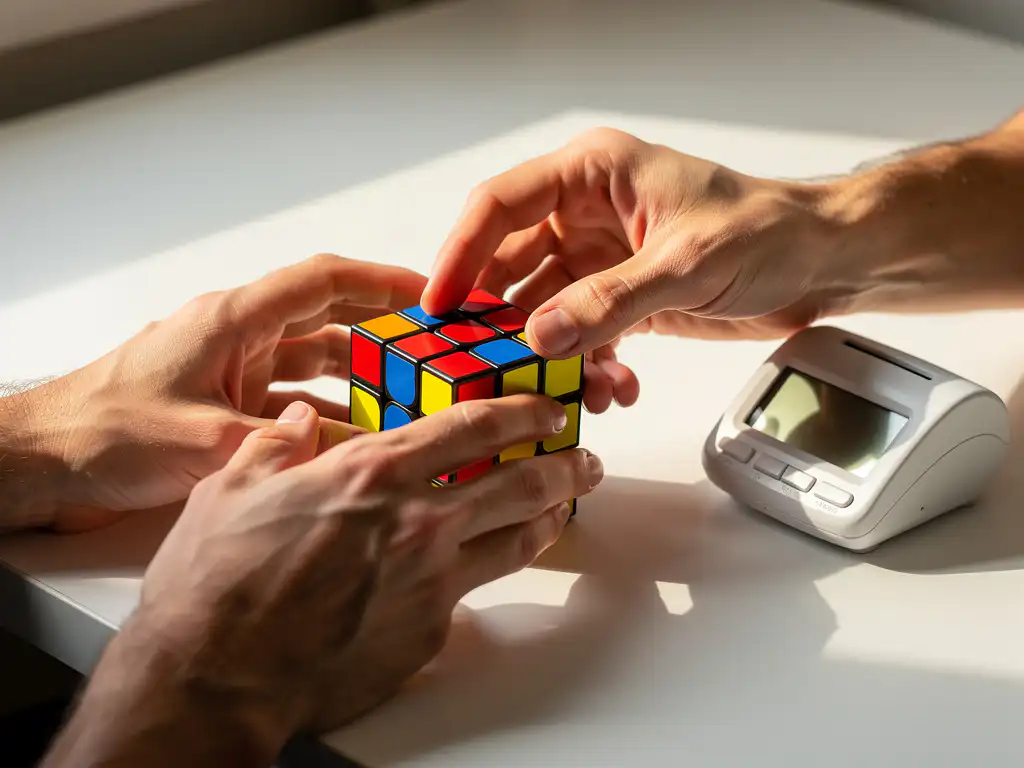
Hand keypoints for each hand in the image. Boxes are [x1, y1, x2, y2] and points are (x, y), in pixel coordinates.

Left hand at [25, 253, 425, 531]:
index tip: (427, 293)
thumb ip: (286, 445)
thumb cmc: (103, 432)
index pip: (322, 282)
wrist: (44, 459)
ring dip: (355, 375)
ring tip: (404, 392)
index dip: (380, 282)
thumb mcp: (208, 442)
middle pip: (326, 318)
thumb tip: (358, 452)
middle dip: (380, 329)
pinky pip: (290, 400)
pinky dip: (323, 413)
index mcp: (232, 320)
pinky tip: (353, 435)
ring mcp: (230, 369)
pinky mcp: (223, 402)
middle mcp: (236, 336)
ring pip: (311, 361)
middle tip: (429, 345)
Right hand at [60, 394, 600, 764]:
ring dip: (553, 515)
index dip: (521, 410)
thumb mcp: (231, 487)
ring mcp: (431, 580)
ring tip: (565, 503)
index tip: (545, 406)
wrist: (216, 675)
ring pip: (521, 538)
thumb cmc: (216, 582)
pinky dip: (491, 567)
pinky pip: (476, 590)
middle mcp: (417, 521)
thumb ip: (278, 445)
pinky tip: (490, 560)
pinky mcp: (428, 629)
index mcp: (373, 473)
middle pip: (522, 480)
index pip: (473, 425)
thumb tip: (300, 422)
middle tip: (582, 457)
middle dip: (564, 463)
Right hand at [422, 128, 841, 409]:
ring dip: (551, 354)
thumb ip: (610, 302)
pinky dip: (588, 365)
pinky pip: (579, 335)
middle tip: (489, 367)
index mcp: (591, 175)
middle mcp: (585, 214)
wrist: (821, 262)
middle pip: (511, 265)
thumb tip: (540, 337)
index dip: (460, 254)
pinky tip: (614, 387)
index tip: (440, 305)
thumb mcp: (685, 264)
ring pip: (543, 310)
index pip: (500, 206)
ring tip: (568, 390)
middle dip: (502, 320)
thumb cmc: (766, 231)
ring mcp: (600, 260)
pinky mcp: (619, 299)